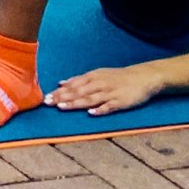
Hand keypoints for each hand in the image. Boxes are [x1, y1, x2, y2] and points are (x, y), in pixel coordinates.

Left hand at [47, 62, 168, 115]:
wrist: (143, 77)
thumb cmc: (117, 77)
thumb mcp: (97, 74)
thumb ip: (79, 79)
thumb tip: (61, 83)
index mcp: (92, 77)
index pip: (72, 85)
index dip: (59, 92)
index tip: (45, 97)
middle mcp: (99, 84)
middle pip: (78, 92)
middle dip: (62, 97)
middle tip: (48, 103)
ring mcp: (110, 93)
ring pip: (90, 99)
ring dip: (75, 103)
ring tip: (62, 107)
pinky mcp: (121, 101)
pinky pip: (109, 106)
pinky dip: (100, 110)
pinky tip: (91, 113)